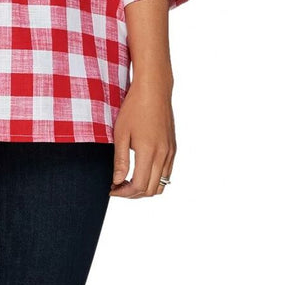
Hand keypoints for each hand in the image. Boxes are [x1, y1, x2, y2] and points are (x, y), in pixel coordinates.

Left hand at [109, 75, 175, 198]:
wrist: (153, 90)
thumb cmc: (134, 108)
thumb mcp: (121, 133)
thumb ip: (120, 160)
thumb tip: (117, 180)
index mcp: (149, 152)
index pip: (138, 186)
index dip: (124, 193)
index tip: (112, 189)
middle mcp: (163, 155)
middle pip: (151, 190)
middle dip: (133, 194)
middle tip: (117, 187)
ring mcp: (170, 152)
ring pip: (161, 184)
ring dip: (145, 188)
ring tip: (128, 181)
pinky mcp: (173, 148)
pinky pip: (167, 172)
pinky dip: (154, 178)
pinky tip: (141, 170)